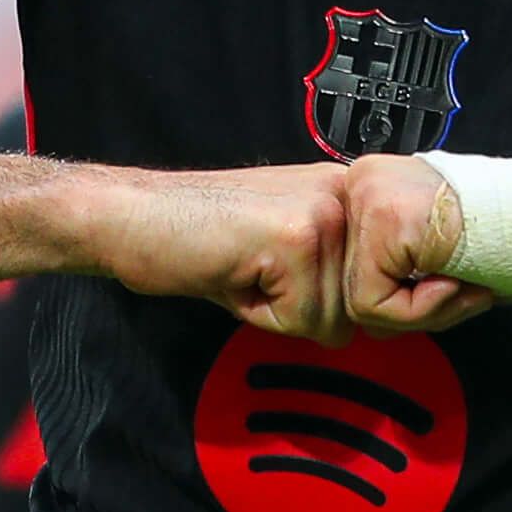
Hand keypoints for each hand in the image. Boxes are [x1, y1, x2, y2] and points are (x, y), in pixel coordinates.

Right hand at [77, 164, 353, 341]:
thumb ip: (333, 265)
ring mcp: (323, 214)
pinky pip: (301, 320)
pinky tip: (234, 272)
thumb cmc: (196, 232)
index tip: (283, 274)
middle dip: (301, 307)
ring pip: (330, 319)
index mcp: (344, 191)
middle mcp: (343, 195)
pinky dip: (260, 313)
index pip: (373, 283)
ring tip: (243, 268)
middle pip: (356, 307)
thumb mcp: (282, 240)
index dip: (328, 299)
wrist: (134, 216)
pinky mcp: (298, 239)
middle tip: (255, 269)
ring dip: (278, 311)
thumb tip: (377, 319)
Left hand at [340, 155, 492, 334]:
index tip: (455, 286)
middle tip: (464, 294)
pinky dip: (416, 310)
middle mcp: (362, 182)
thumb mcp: (438, 255)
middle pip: (356, 284)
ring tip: (465, 287)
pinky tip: (454, 282)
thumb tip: (376, 322)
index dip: (407, 297)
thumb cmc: (508, 236)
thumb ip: (402, 276)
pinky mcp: (380, 218)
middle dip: (410, 309)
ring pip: (360, 300)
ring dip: (418, 312)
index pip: (358, 267)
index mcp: (376, 186)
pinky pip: (372, 303)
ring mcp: (366, 195)